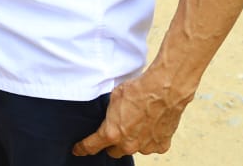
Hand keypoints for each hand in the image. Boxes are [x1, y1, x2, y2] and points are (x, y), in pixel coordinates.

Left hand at [72, 71, 191, 157]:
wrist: (164, 90)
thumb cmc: (138, 91)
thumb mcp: (113, 99)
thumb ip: (109, 115)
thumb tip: (108, 117)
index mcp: (112, 133)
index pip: (91, 146)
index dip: (83, 148)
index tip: (79, 150)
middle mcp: (128, 145)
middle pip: (114, 152)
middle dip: (113, 143)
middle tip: (117, 130)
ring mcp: (145, 147)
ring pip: (133, 149)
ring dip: (133, 140)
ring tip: (138, 122)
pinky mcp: (161, 146)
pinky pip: (151, 146)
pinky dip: (149, 139)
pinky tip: (150, 124)